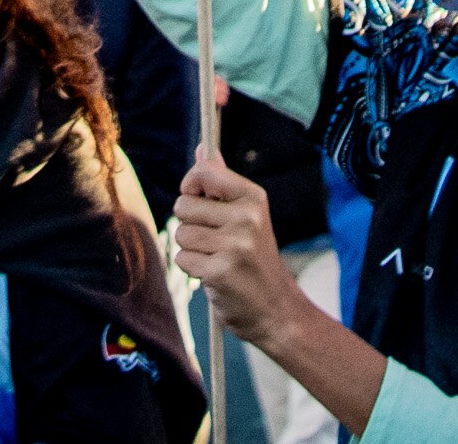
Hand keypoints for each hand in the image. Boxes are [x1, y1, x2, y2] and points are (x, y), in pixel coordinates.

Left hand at [171, 151, 304, 345]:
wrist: (276, 309)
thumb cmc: (254, 258)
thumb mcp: (247, 215)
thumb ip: (221, 181)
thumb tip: (203, 148)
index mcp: (254, 198)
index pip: (204, 172)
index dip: (191, 185)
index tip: (199, 199)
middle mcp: (247, 217)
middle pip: (183, 205)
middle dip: (190, 223)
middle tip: (214, 240)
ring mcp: (235, 245)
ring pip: (181, 233)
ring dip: (191, 248)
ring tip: (216, 257)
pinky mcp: (220, 271)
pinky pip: (183, 258)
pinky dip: (193, 268)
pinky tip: (214, 274)